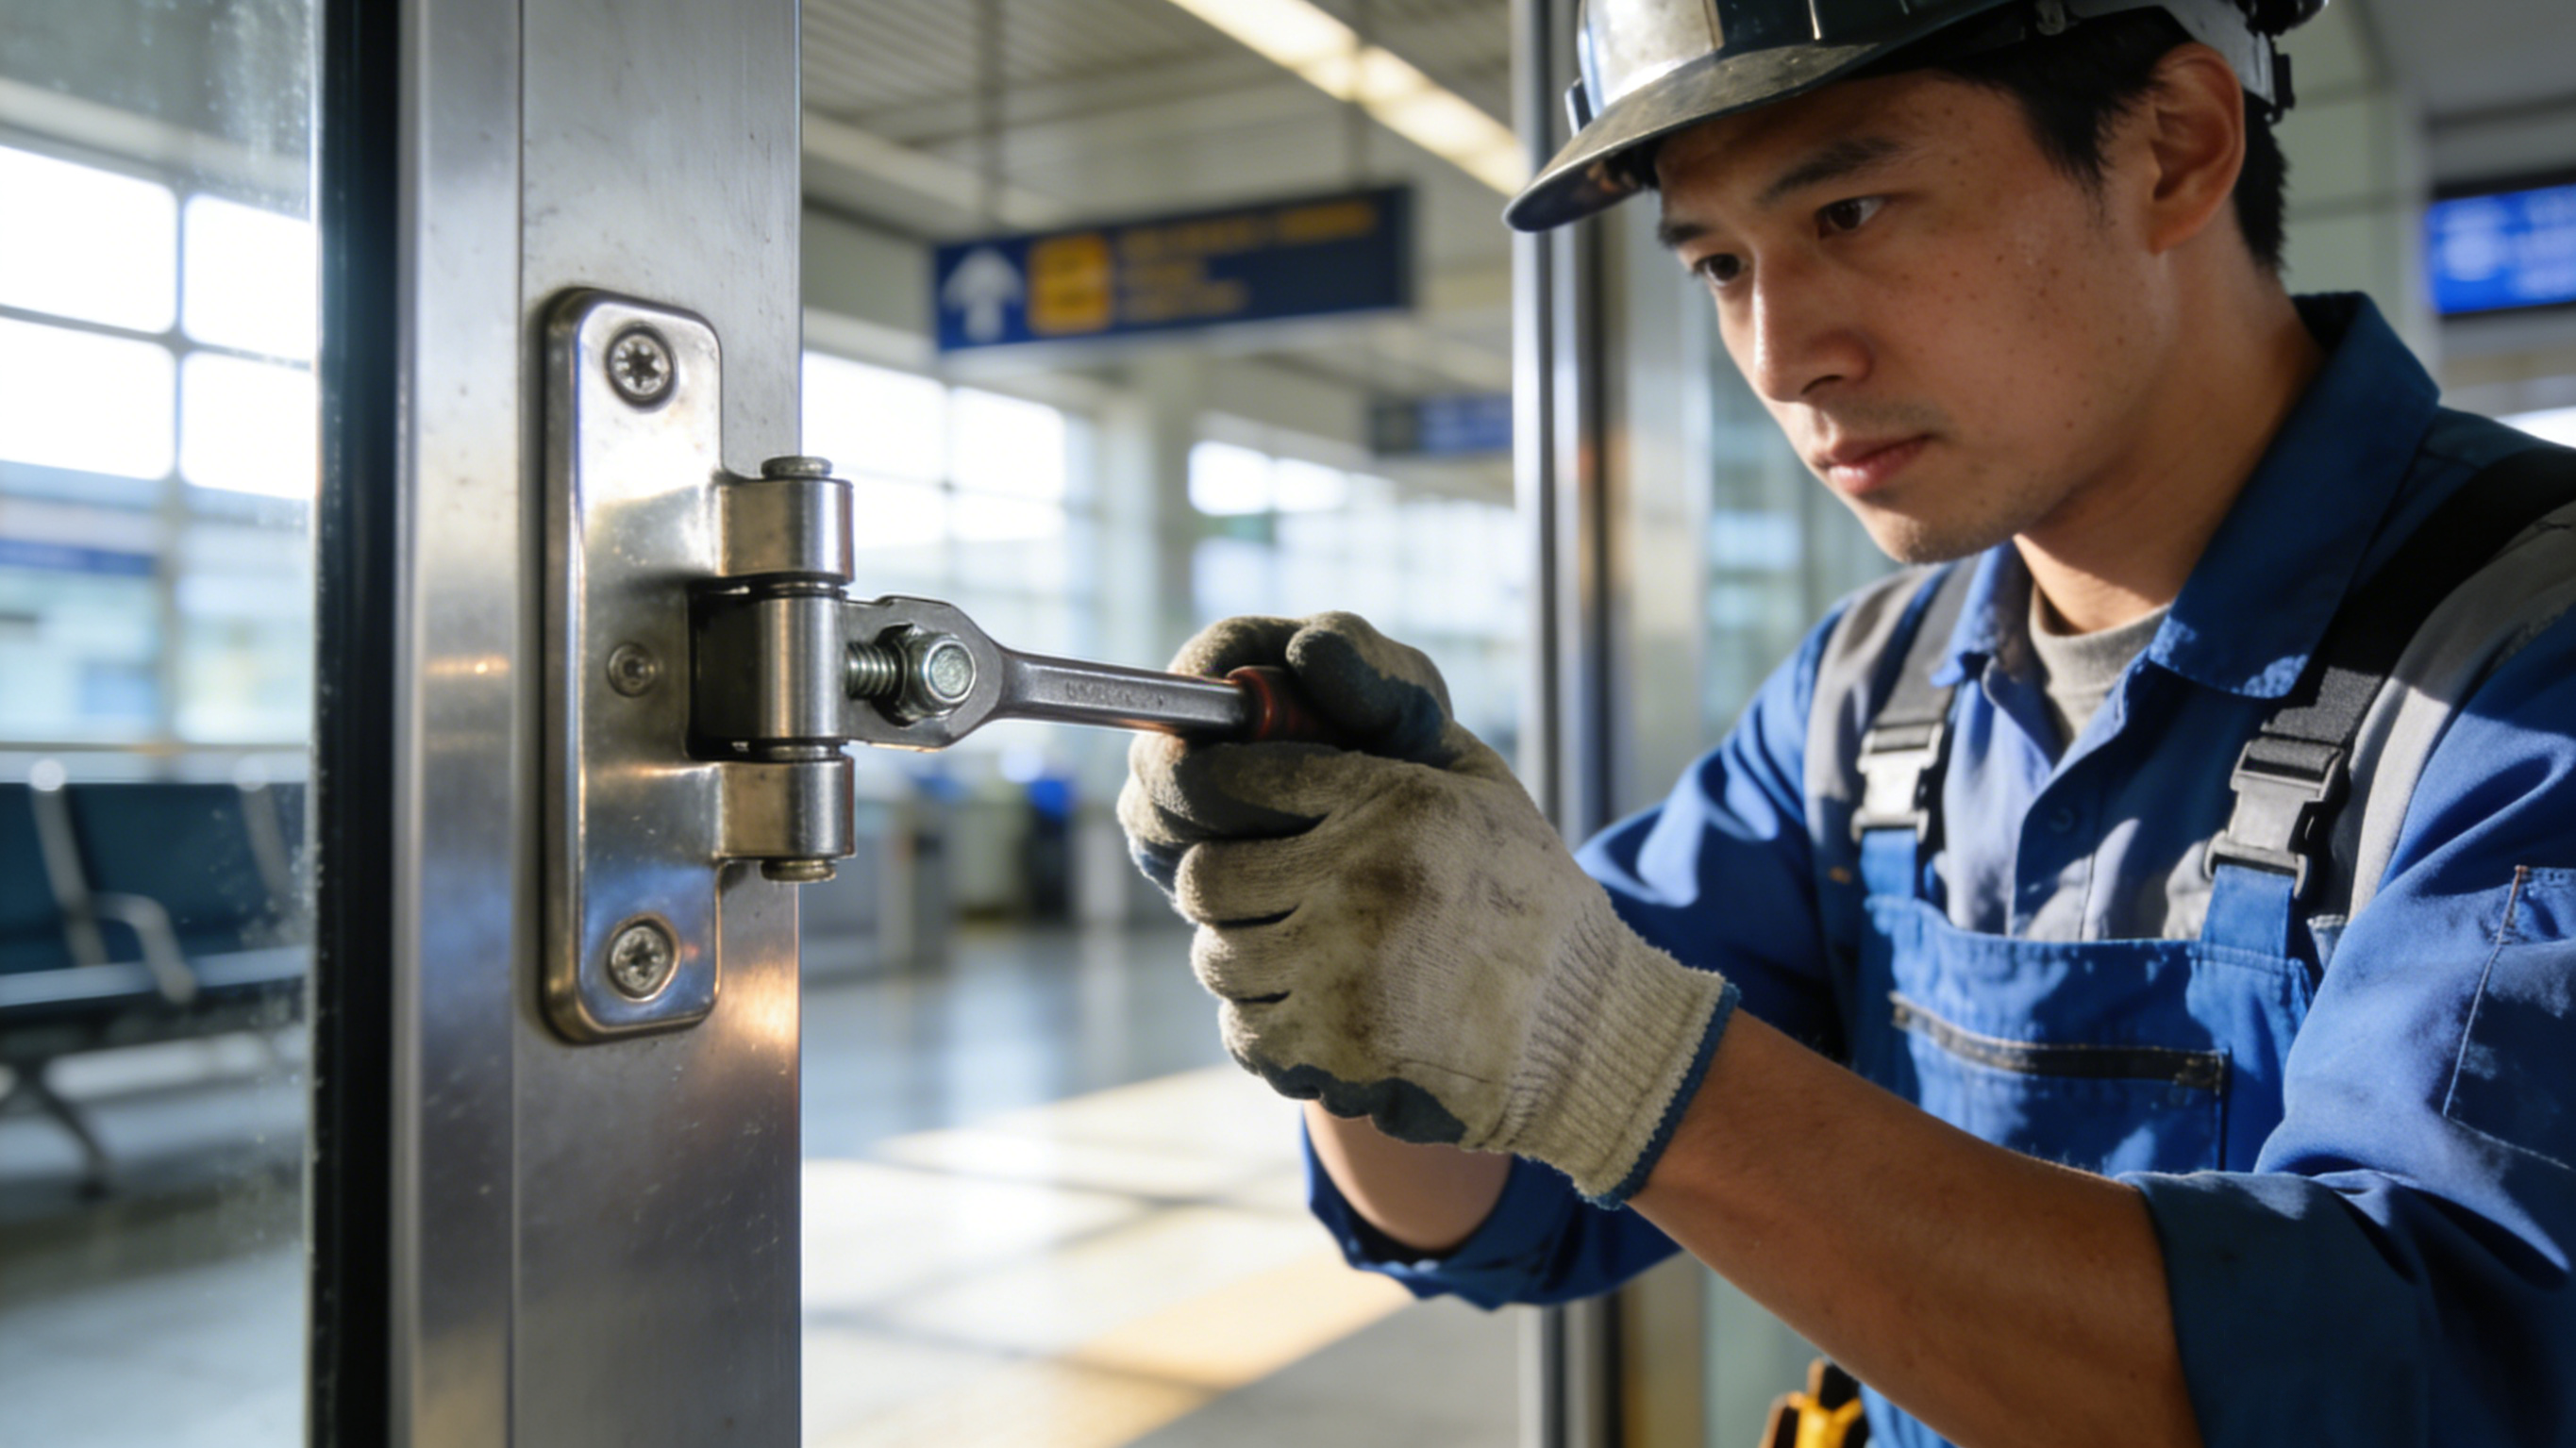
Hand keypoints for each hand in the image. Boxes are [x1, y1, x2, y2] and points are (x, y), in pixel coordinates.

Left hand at [1117, 613, 1738, 1204]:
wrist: (1587, 1027)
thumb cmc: (1521, 894)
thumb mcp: (1475, 783)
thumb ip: (1383, 728)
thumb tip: (1291, 667)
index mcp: (1395, 804)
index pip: (1238, 780)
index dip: (1209, 790)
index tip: (1209, 801)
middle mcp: (1366, 883)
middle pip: (1206, 878)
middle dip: (1222, 887)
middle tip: (1256, 895)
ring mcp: (1348, 974)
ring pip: (1218, 959)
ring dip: (1247, 960)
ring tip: (1303, 957)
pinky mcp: (1340, 1052)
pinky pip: (1245, 1032)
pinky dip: (1269, 1027)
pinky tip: (1320, 1013)